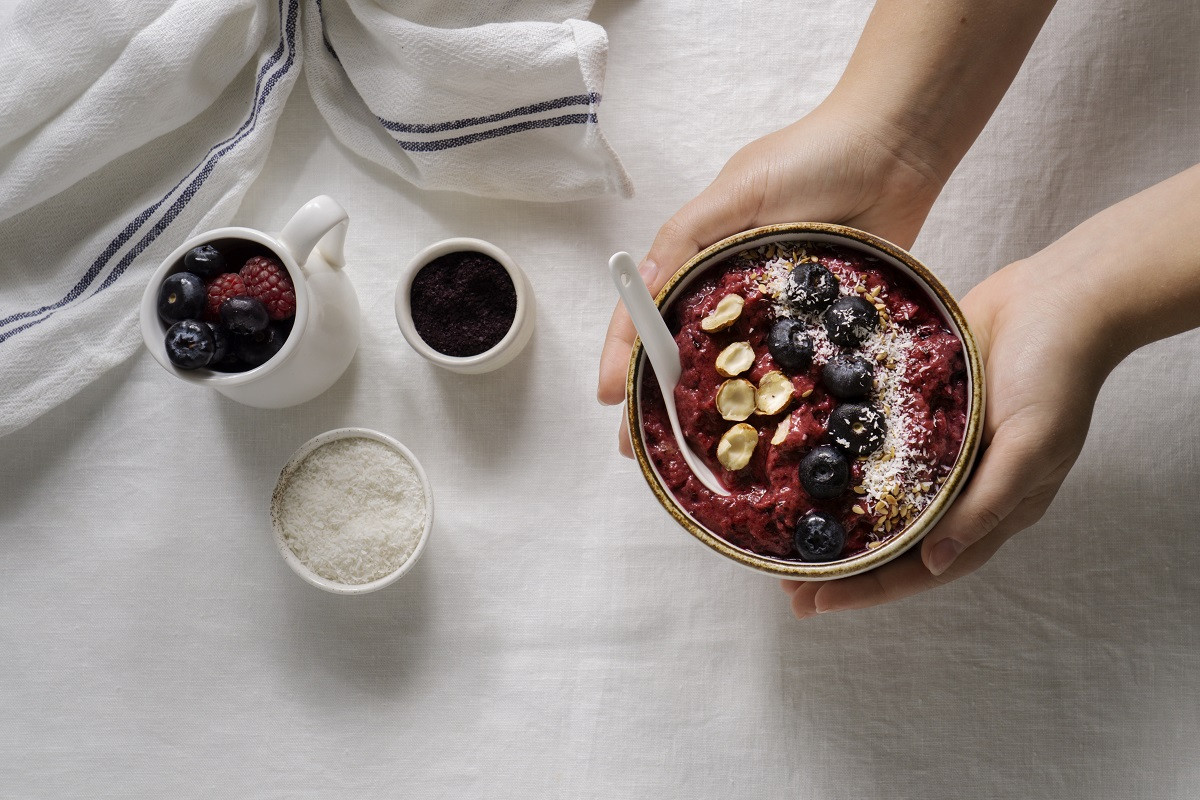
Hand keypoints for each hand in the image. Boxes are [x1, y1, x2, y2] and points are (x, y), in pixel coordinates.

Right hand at [597, 98, 948, 454]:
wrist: (895, 149)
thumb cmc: (811, 158)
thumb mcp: (737, 191)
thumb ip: (686, 237)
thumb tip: (639, 286)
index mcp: (702, 257)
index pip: (649, 312)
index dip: (624, 354)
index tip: (610, 397)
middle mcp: (733, 290)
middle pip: (685, 352)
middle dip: (657, 398)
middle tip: (641, 448)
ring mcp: (777, 312)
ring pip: (736, 369)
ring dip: (714, 410)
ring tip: (692, 456)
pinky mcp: (823, 325)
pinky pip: (794, 368)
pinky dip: (777, 399)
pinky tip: (765, 434)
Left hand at [782, 256, 1123, 617]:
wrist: (1060, 295)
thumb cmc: (1057, 372)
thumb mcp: (1032, 444)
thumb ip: (986, 503)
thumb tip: (937, 562)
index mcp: (993, 506)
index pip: (925, 566)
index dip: (871, 588)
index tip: (817, 603)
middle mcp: (961, 487)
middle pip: (894, 542)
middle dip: (843, 568)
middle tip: (786, 586)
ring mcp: (940, 450)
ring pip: (879, 500)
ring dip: (836, 522)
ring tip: (785, 539)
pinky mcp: (921, 412)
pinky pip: (876, 449)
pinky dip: (843, 463)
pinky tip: (804, 468)